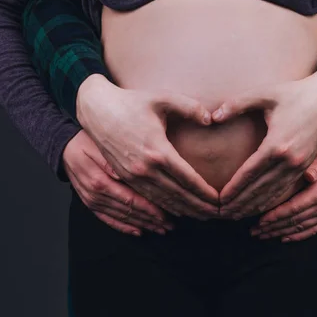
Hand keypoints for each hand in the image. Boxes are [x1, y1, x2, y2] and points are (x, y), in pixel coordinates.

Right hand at [63, 130, 173, 235]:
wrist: (64, 147)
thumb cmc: (85, 142)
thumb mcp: (99, 146)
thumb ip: (113, 162)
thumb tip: (127, 175)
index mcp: (100, 181)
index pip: (131, 200)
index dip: (150, 210)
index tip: (167, 215)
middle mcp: (96, 195)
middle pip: (129, 212)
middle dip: (151, 220)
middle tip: (170, 225)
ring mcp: (92, 201)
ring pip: (121, 218)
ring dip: (142, 225)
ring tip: (160, 229)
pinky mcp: (90, 204)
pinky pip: (108, 219)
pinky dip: (124, 227)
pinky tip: (138, 231)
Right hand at [76, 74, 219, 219]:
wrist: (97, 109)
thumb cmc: (131, 102)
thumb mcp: (163, 98)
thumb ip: (190, 107)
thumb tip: (211, 119)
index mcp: (158, 151)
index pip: (188, 179)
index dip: (205, 192)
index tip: (219, 200)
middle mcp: (145, 168)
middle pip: (178, 196)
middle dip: (199, 207)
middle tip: (216, 215)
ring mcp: (132, 175)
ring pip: (162, 202)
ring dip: (183, 211)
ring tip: (200, 217)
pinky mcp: (123, 177)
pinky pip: (146, 199)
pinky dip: (162, 209)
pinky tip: (173, 214)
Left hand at [212, 60, 316, 218]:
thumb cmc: (296, 92)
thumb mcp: (264, 94)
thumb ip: (236, 104)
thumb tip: (212, 116)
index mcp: (277, 143)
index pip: (249, 173)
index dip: (233, 188)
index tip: (219, 199)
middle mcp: (290, 160)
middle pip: (260, 189)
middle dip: (240, 203)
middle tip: (222, 214)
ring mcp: (300, 165)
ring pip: (274, 194)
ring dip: (254, 206)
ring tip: (237, 215)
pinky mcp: (306, 166)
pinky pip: (286, 190)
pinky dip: (271, 201)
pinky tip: (260, 208)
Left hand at [250, 140, 316, 241]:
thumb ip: (316, 166)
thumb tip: (308, 175)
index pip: (294, 208)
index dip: (276, 216)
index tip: (260, 220)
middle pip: (294, 221)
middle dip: (273, 228)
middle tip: (255, 232)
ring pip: (301, 228)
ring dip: (281, 233)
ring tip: (264, 236)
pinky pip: (313, 229)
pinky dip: (298, 236)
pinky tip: (285, 238)